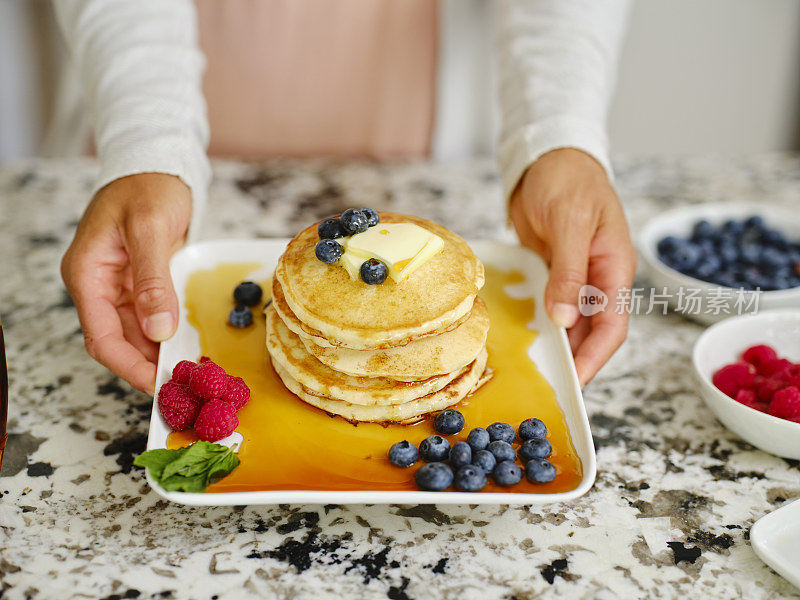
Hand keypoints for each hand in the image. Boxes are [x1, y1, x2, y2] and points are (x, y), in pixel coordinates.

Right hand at [61, 173, 191, 394]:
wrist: (158, 165)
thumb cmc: (148, 187)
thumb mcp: (150, 229)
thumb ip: (152, 281)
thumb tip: (157, 330)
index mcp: (88, 274)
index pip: (101, 336)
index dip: (129, 366)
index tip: (159, 384)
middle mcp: (98, 285)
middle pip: (117, 341)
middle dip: (147, 365)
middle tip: (183, 384)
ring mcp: (118, 286)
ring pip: (135, 334)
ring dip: (158, 353)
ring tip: (190, 371)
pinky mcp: (140, 283)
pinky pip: (150, 318)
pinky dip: (166, 334)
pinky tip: (187, 346)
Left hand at [509, 149, 635, 385]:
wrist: (546, 157)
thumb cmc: (567, 180)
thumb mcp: (571, 223)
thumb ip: (570, 271)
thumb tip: (564, 319)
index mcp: (615, 267)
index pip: (613, 325)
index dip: (595, 356)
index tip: (574, 380)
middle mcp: (597, 278)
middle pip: (590, 331)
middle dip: (573, 360)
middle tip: (546, 386)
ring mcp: (574, 277)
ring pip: (568, 323)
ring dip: (554, 345)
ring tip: (532, 371)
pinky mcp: (551, 273)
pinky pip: (548, 306)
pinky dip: (538, 324)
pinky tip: (521, 340)